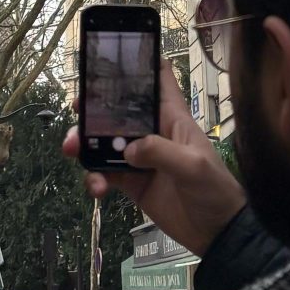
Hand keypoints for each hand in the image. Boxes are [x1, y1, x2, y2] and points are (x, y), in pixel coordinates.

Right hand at [65, 65, 245, 256]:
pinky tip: (97, 189)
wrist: (217, 233)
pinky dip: (94, 178)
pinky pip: (105, 174)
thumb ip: (160, 152)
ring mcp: (140, 157)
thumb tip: (127, 149)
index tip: (112, 56)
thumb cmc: (214, 189)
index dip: (138, 63)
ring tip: (71, 151)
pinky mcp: (132, 182)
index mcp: (172, 117)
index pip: (158, 79)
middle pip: (118, 111)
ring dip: (85, 144)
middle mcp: (152, 132)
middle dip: (94, 108)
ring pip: (104, 142)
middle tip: (75, 110)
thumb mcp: (193, 165)